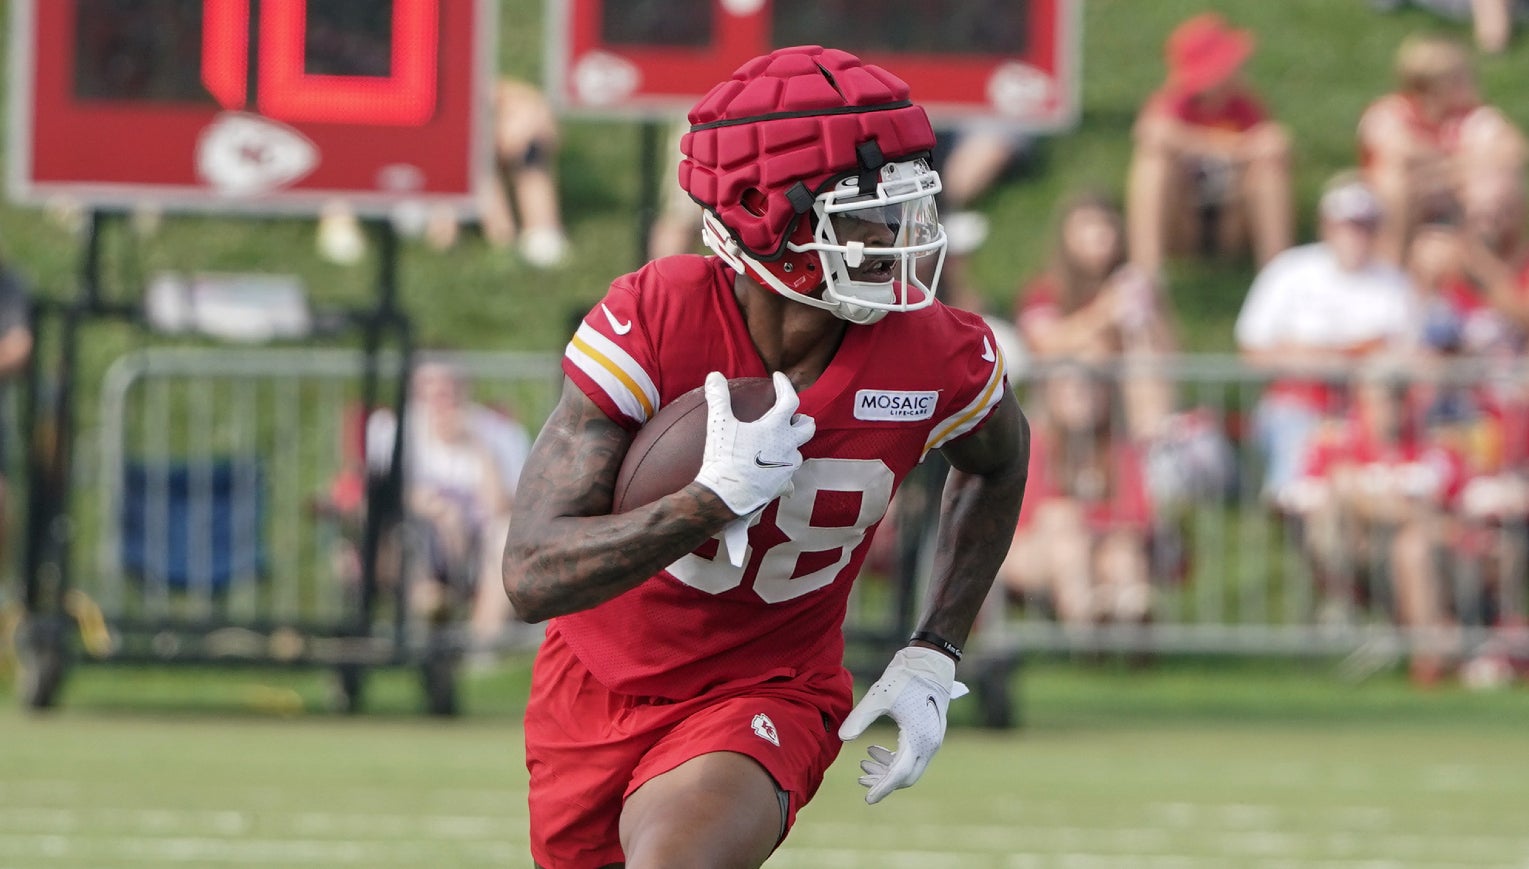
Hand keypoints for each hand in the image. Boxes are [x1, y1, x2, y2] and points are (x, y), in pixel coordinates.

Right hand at [694, 371, 814, 515]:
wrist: (727, 496)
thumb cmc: (725, 458)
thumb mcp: (719, 424)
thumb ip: (719, 397)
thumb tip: (714, 376)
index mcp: (776, 428)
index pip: (789, 400)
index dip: (785, 386)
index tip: (778, 378)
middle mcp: (788, 447)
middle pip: (807, 428)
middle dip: (802, 420)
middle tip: (793, 417)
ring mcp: (787, 468)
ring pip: (798, 453)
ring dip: (792, 446)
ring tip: (780, 445)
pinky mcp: (782, 486)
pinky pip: (789, 479)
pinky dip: (784, 474)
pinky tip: (777, 476)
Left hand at [837, 646, 968, 803]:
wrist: (931, 661)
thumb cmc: (905, 677)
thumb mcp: (878, 697)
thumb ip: (860, 719)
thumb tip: (843, 738)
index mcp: (919, 739)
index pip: (899, 774)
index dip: (882, 788)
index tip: (867, 799)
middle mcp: (930, 744)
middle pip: (906, 776)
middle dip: (883, 781)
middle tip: (860, 779)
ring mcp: (933, 740)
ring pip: (910, 768)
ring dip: (887, 770)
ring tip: (863, 763)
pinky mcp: (930, 733)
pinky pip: (913, 757)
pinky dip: (894, 759)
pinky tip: (875, 750)